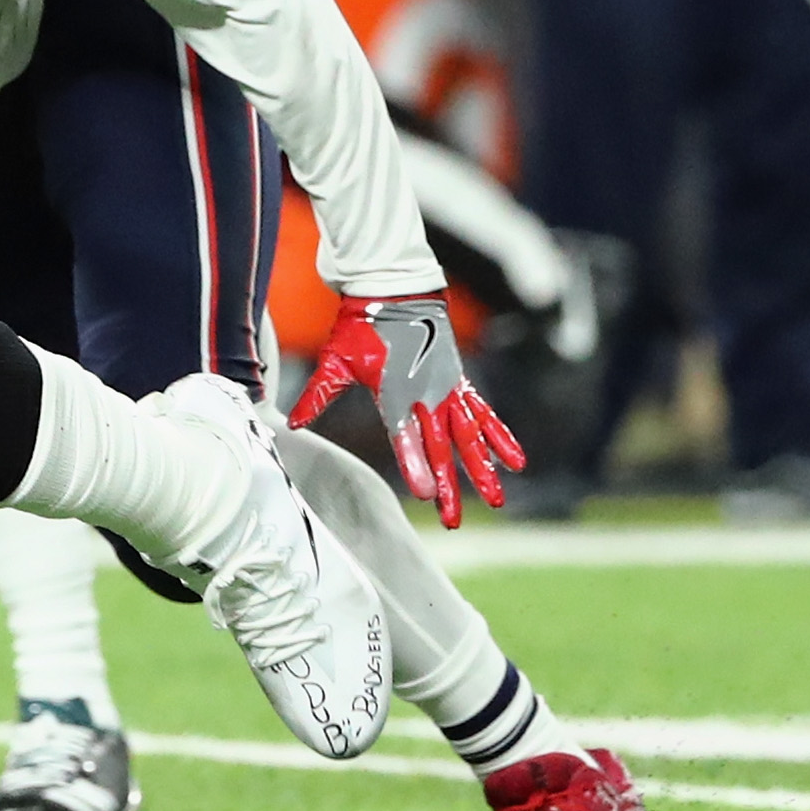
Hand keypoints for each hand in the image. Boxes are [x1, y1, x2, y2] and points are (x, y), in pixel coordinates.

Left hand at [290, 290, 523, 526]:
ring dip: (483, 469)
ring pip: (469, 437)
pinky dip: (500, 437)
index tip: (425, 496)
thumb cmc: (361, 326)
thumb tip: (293, 424)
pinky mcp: (459, 382)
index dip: (415, 466)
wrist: (396, 289)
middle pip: (440, 448)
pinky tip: (516, 462)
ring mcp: (447, 390)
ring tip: (496, 499)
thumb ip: (318, 395)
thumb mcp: (335, 360)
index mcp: (394, 393)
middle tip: (452, 521)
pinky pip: (484, 414)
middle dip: (448, 486)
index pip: (405, 438)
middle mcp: (425, 395)